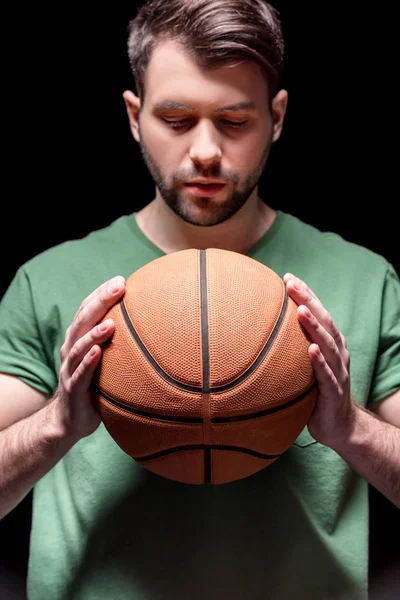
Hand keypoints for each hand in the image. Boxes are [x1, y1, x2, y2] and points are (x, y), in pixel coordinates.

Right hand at [51, 275, 125, 440]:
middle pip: (83, 320)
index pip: (87, 310)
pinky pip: (80, 374)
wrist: (70, 420)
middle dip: (100, 302)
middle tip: (119, 287)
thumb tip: (153, 327)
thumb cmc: (94, 386)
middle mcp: (71, 349)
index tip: (120, 280)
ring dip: (95, 333)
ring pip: (79, 345)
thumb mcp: (107, 361)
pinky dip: (88, 362)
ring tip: (112, 322)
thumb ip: (119, 343)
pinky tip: (98, 353)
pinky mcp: (73, 389)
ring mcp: (70, 368)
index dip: (101, 294)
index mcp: (79, 339)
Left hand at [283, 273, 356, 446]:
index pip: (318, 313)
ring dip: (315, 326)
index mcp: (329, 344)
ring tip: (301, 311)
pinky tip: (311, 351)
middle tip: (290, 284)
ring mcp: (338, 371)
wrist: (338, 426)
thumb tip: (254, 335)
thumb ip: (289, 350)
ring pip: (328, 344)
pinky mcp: (335, 392)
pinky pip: (327, 375)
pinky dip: (320, 362)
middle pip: (324, 321)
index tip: (287, 278)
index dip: (305, 294)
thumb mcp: (301, 367)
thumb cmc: (315, 393)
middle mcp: (337, 352)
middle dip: (308, 300)